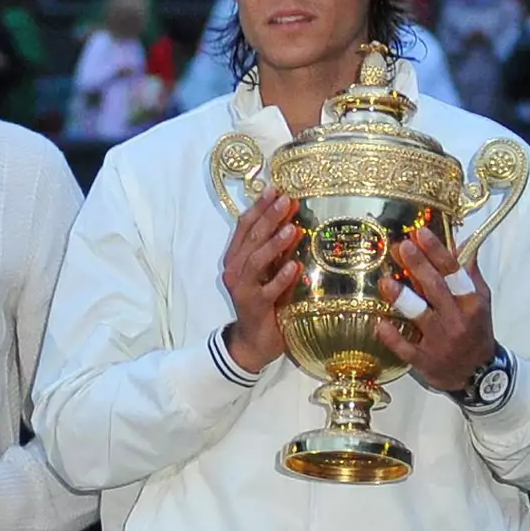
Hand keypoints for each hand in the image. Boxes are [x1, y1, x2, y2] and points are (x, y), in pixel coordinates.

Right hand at [219, 187, 301, 376]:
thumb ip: (275, 249)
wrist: (254, 341)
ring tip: (293, 229)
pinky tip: (294, 266)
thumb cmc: (265, 301)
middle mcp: (235, 270)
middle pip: (252, 238)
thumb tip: (294, 221)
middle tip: (288, 200)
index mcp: (236, 257)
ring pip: (256, 261)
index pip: (245, 226)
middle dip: (269, 217)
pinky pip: (267, 290)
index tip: (277, 189)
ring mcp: (242, 289)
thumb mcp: (268, 271)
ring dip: (274, 244)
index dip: (260, 206)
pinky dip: (280, 277)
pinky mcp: (254, 307)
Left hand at [376, 220, 495, 393]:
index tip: (420, 232)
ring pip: (420, 316)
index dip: (437, 251)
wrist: (478, 375)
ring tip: (386, 281)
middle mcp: (456, 319)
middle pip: (436, 288)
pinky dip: (392, 336)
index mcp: (471, 302)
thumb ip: (469, 273)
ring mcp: (440, 341)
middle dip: (418, 265)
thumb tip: (459, 243)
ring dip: (402, 297)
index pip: (454, 271)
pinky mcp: (425, 360)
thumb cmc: (476, 330)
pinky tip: (379, 323)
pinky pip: (406, 348)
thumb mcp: (480, 301)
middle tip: (400, 246)